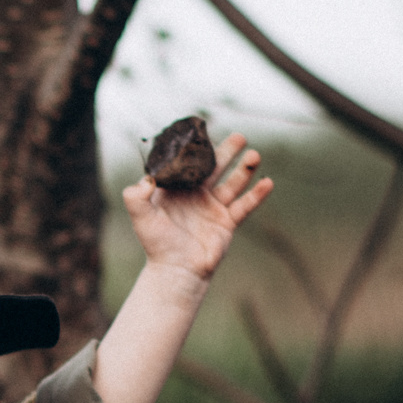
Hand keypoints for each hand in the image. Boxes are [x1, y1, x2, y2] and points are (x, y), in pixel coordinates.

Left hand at [121, 131, 272, 284]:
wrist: (177, 270)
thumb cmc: (157, 244)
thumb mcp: (141, 218)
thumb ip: (135, 197)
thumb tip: (146, 178)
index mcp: (176, 190)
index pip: (188, 164)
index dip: (197, 149)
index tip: (205, 132)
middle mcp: (196, 194)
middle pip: (215, 168)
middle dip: (227, 152)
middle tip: (239, 136)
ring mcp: (213, 207)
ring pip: (233, 183)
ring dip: (245, 169)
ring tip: (255, 154)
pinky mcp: (227, 221)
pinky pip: (244, 205)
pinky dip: (256, 194)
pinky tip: (267, 182)